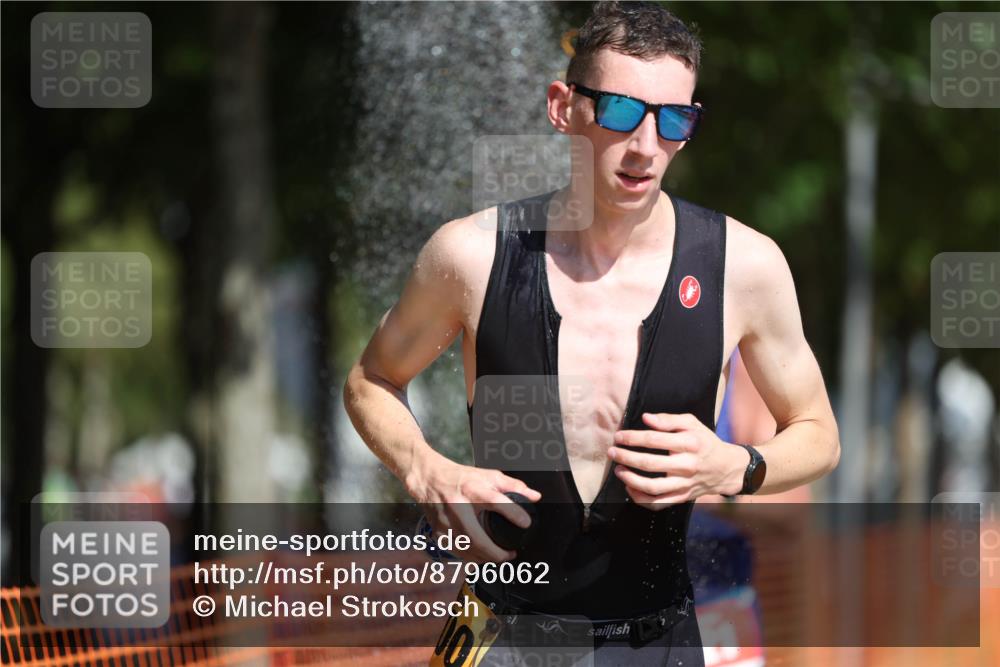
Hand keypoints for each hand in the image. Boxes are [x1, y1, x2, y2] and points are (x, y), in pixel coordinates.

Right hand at [406, 451, 540, 561]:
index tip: (525, 523)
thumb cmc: (460, 478)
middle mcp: (457, 506)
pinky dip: (472, 557)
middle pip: (478, 537)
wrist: (428, 479)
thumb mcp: (488, 476)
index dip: (513, 513)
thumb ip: (513, 486)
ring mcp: (446, 522)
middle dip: (497, 553)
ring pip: (467, 550)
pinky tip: (482, 556)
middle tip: (511, 554)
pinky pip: (458, 552)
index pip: (495, 501)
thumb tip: (534, 496)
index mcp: (472, 489)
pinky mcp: (439, 533)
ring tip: (500, 556)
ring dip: (486, 558)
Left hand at [609, 412, 745, 508]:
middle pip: (649, 463)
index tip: (618, 436)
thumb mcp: (692, 423)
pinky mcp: (682, 498)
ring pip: (652, 487)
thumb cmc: (705, 442)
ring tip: (618, 470)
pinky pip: (657, 503)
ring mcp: (684, 484)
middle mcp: (687, 465)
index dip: (632, 438)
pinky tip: (630, 487)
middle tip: (612, 452)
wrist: (726, 468)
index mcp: (689, 444)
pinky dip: (640, 498)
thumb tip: (646, 418)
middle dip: (625, 457)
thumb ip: (669, 419)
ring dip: (630, 479)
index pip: (654, 439)